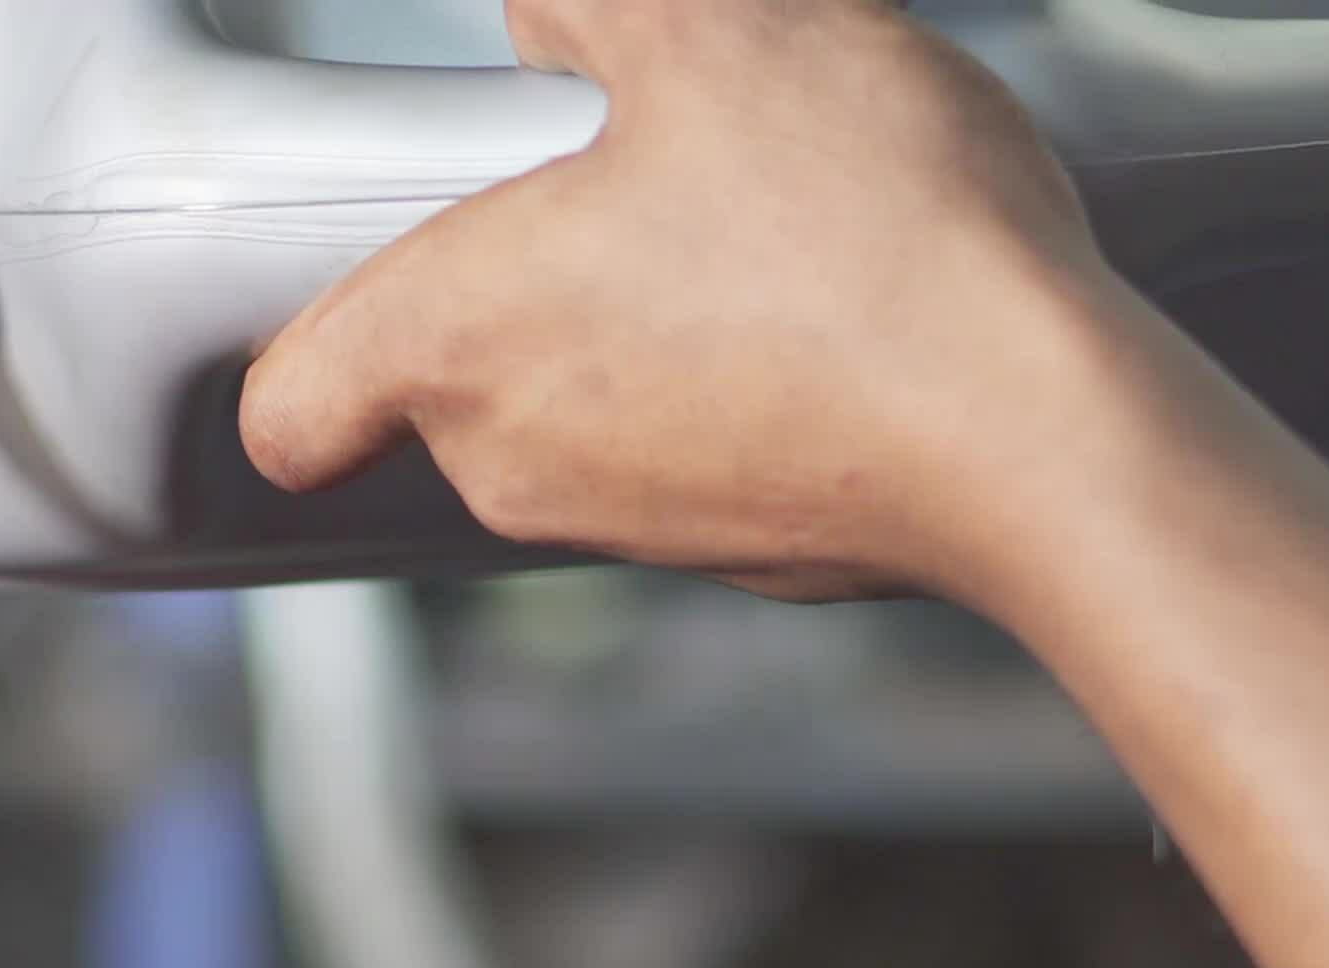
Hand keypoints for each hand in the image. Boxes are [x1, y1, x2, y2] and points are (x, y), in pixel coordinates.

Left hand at [236, 0, 1144, 605]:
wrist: (1042, 429)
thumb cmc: (864, 245)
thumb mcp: (714, 32)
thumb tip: (544, 6)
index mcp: (453, 344)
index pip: (285, 408)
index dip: (307, 342)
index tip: (380, 265)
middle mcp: (512, 464)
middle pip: (443, 379)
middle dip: (515, 275)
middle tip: (627, 178)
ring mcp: (625, 526)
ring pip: (574, 409)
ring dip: (633, 319)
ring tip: (755, 227)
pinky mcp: (737, 553)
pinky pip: (689, 448)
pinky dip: (729, 381)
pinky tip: (826, 304)